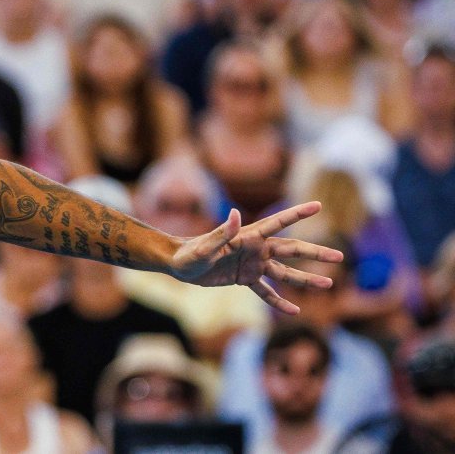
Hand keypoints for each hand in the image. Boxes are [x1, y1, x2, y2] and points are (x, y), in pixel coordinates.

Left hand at [168, 202, 343, 314]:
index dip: (297, 214)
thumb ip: (222, 232)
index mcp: (248, 237)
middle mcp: (255, 249)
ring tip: (329, 284)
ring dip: (305, 279)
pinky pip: (266, 292)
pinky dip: (279, 302)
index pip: (277, 223)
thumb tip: (234, 214)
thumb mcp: (205, 245)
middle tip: (340, 256)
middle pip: (291, 250)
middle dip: (315, 253)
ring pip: (285, 272)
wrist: (178, 264)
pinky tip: (295, 311)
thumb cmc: (188, 252)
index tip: (318, 205)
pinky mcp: (245, 279)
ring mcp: (252, 265)